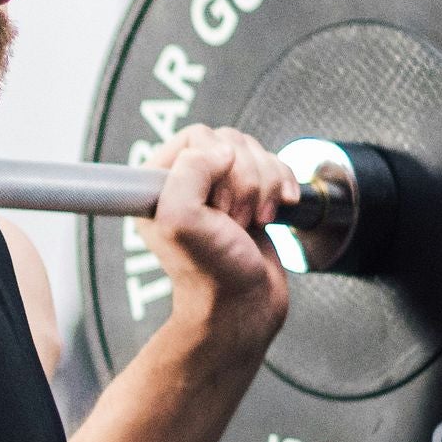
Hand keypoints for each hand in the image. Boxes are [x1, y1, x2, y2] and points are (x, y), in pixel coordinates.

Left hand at [140, 125, 296, 358]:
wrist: (245, 305)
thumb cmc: (210, 274)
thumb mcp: (181, 221)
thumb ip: (188, 172)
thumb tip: (220, 150)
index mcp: (159, 185)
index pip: (197, 137)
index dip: (216, 164)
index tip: (215, 203)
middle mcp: (187, 184)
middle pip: (231, 143)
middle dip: (245, 179)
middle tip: (234, 218)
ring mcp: (220, 190)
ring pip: (256, 153)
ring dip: (264, 186)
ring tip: (250, 221)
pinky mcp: (249, 196)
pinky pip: (275, 167)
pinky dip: (282, 186)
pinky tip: (273, 211)